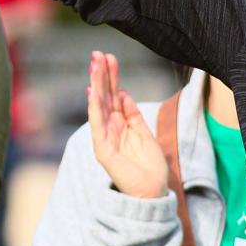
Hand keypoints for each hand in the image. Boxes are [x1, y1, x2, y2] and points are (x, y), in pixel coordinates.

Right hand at [86, 51, 168, 199]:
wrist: (152, 192)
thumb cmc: (150, 167)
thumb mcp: (144, 133)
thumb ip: (133, 114)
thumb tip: (123, 93)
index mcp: (121, 124)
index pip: (114, 95)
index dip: (112, 77)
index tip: (109, 58)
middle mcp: (111, 128)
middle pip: (104, 96)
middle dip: (101, 75)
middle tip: (97, 53)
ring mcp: (104, 138)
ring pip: (98, 106)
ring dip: (96, 84)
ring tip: (94, 65)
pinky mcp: (103, 150)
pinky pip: (97, 125)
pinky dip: (95, 108)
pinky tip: (93, 92)